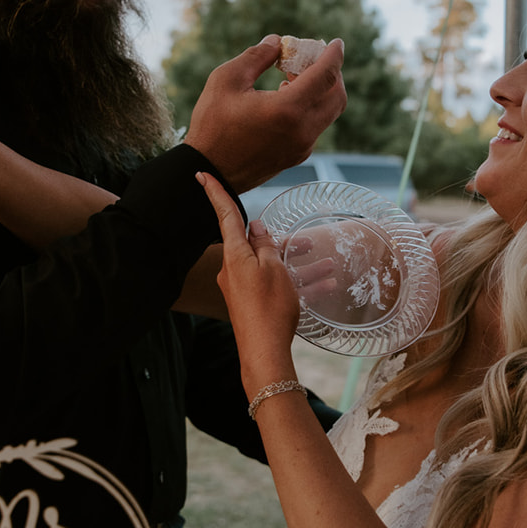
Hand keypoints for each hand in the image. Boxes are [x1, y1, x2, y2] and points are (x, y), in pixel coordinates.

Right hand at [185, 36, 345, 192]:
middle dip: (332, 73)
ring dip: (320, 91)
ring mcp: (302, 147)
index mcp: (287, 110)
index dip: (334, 55)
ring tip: (291, 77)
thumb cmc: (212, 125)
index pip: (326, 77)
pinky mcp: (296, 156)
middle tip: (311, 58)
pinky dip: (310, 107)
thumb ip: (256, 56)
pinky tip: (284, 98)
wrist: (209, 172)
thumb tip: (277, 41)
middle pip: (336, 96)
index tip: (336, 42)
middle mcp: (302, 131)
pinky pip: (315, 126)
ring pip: (328, 112)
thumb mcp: (226, 80)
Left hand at [197, 172, 302, 388]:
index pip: (225, 215)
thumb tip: (256, 227)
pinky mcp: (250, 303)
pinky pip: (273, 284)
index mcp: (235, 255)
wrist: (264, 353)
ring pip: (271, 266)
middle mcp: (234, 269)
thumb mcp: (274, 269)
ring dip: (297, 265)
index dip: (214, 193)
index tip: (200, 174)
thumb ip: (266, 245)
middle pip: (257, 245)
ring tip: (326, 266)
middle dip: (284, 243)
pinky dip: (294, 283)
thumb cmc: (270, 308)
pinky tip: (322, 287)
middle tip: (307, 242)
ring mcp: (241, 287)